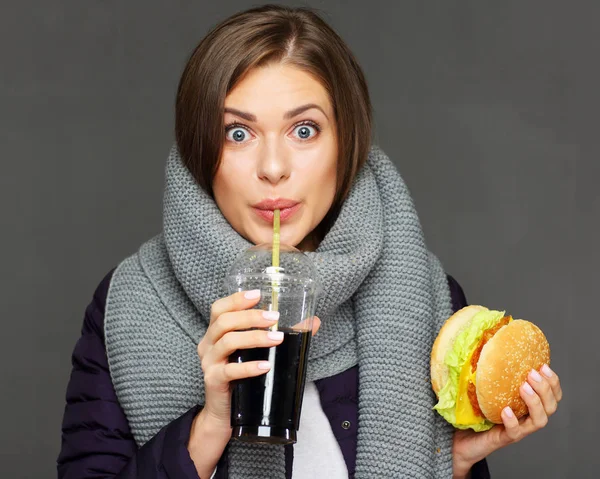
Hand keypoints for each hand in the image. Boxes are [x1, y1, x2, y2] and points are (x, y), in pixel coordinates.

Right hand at [188, 289, 320, 476]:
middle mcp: (208, 344)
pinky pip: (229, 370)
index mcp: (215, 333)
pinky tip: (265, 365)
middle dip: (251, 316)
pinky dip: (249, 367)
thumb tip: (314, 322)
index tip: (258, 294)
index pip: (219, 309)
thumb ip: (282, 334)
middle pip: (224, 321)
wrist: (224, 414)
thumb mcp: (256, 352)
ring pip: (228, 342)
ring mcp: (209, 363)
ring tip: (276, 338)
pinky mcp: (213, 381)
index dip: (236, 299)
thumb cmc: (241, 377)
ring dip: (254, 337)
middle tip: (274, 318)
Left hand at [452, 364, 561, 476]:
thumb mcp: (485, 390)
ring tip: (524, 388)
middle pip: (550, 407)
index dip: (553, 382)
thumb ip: (489, 373)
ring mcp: (517, 430)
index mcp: (525, 405)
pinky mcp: (503, 439)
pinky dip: (513, 421)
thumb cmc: (474, 414)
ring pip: (539, 421)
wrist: (461, 441)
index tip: (544, 365)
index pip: (551, 396)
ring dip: (535, 402)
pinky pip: (515, 432)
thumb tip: (481, 344)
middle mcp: (525, 418)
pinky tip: (506, 410)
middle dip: (546, 389)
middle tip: (532, 374)